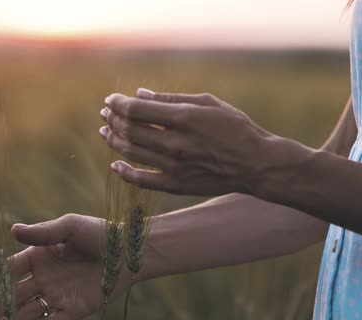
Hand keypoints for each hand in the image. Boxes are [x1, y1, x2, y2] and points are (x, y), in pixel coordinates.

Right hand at [0, 214, 130, 319]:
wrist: (128, 251)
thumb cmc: (99, 233)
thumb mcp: (70, 227)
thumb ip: (43, 232)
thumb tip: (12, 230)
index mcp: (40, 255)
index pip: (11, 268)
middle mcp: (44, 277)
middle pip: (15, 293)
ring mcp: (57, 294)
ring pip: (29, 311)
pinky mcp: (73, 309)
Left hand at [100, 88, 284, 195]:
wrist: (256, 164)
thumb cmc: (235, 128)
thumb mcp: (208, 103)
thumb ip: (171, 99)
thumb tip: (140, 94)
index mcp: (184, 118)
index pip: (137, 110)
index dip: (118, 104)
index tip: (111, 100)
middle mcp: (176, 143)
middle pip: (130, 130)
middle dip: (113, 119)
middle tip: (105, 114)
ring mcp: (175, 166)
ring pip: (132, 152)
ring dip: (113, 140)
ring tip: (105, 132)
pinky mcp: (176, 184)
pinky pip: (142, 180)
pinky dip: (125, 173)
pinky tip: (115, 165)